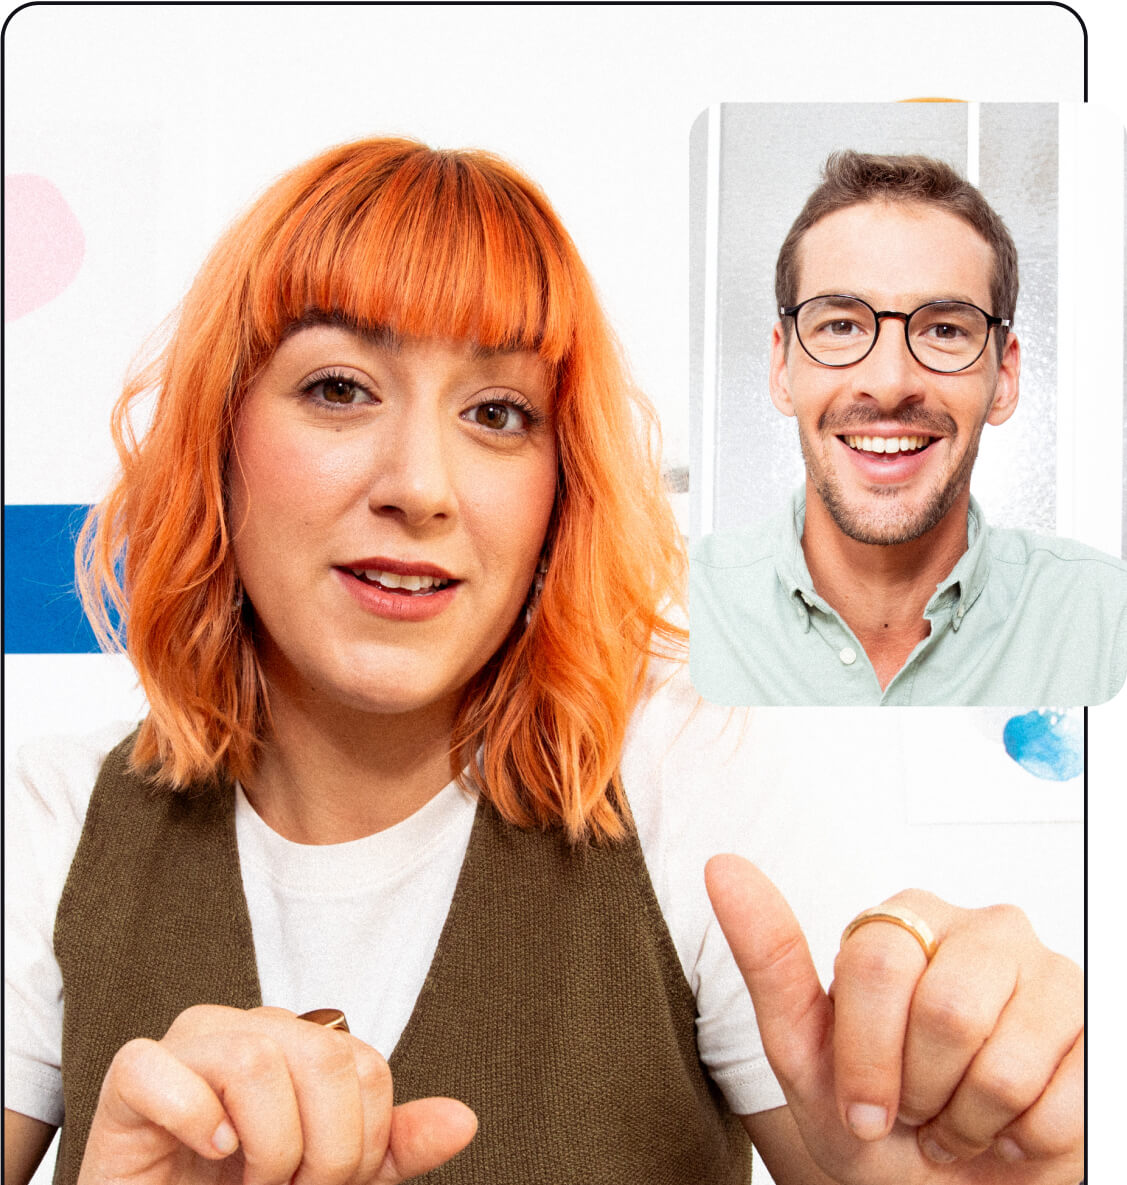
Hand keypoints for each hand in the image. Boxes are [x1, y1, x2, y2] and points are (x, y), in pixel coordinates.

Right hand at [77, 1005, 476, 1184]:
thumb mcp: (330, 1175)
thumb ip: (394, 1148)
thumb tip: (464, 1120)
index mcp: (300, 1043)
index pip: (367, 1066)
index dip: (362, 1144)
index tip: (325, 1184)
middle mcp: (250, 1028)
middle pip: (322, 1057)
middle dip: (322, 1151)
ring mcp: (188, 1044)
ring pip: (256, 1061)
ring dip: (265, 1148)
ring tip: (248, 1183)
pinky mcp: (130, 1075)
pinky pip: (162, 1069)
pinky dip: (195, 1120)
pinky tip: (208, 1152)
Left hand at [705, 856, 1082, 1184]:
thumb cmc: (877, 1125)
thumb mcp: (802, 1054)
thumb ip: (767, 957)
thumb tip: (721, 866)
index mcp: (900, 921)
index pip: (877, 963)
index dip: (866, 1055)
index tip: (863, 1102)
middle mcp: (978, 928)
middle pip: (945, 1009)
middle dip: (921, 1089)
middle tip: (918, 1107)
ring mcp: (1045, 971)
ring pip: (1003, 1057)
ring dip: (971, 1120)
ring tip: (961, 1116)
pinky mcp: (1095, 1023)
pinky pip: (1058, 1100)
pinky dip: (1025, 1141)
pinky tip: (1012, 1127)